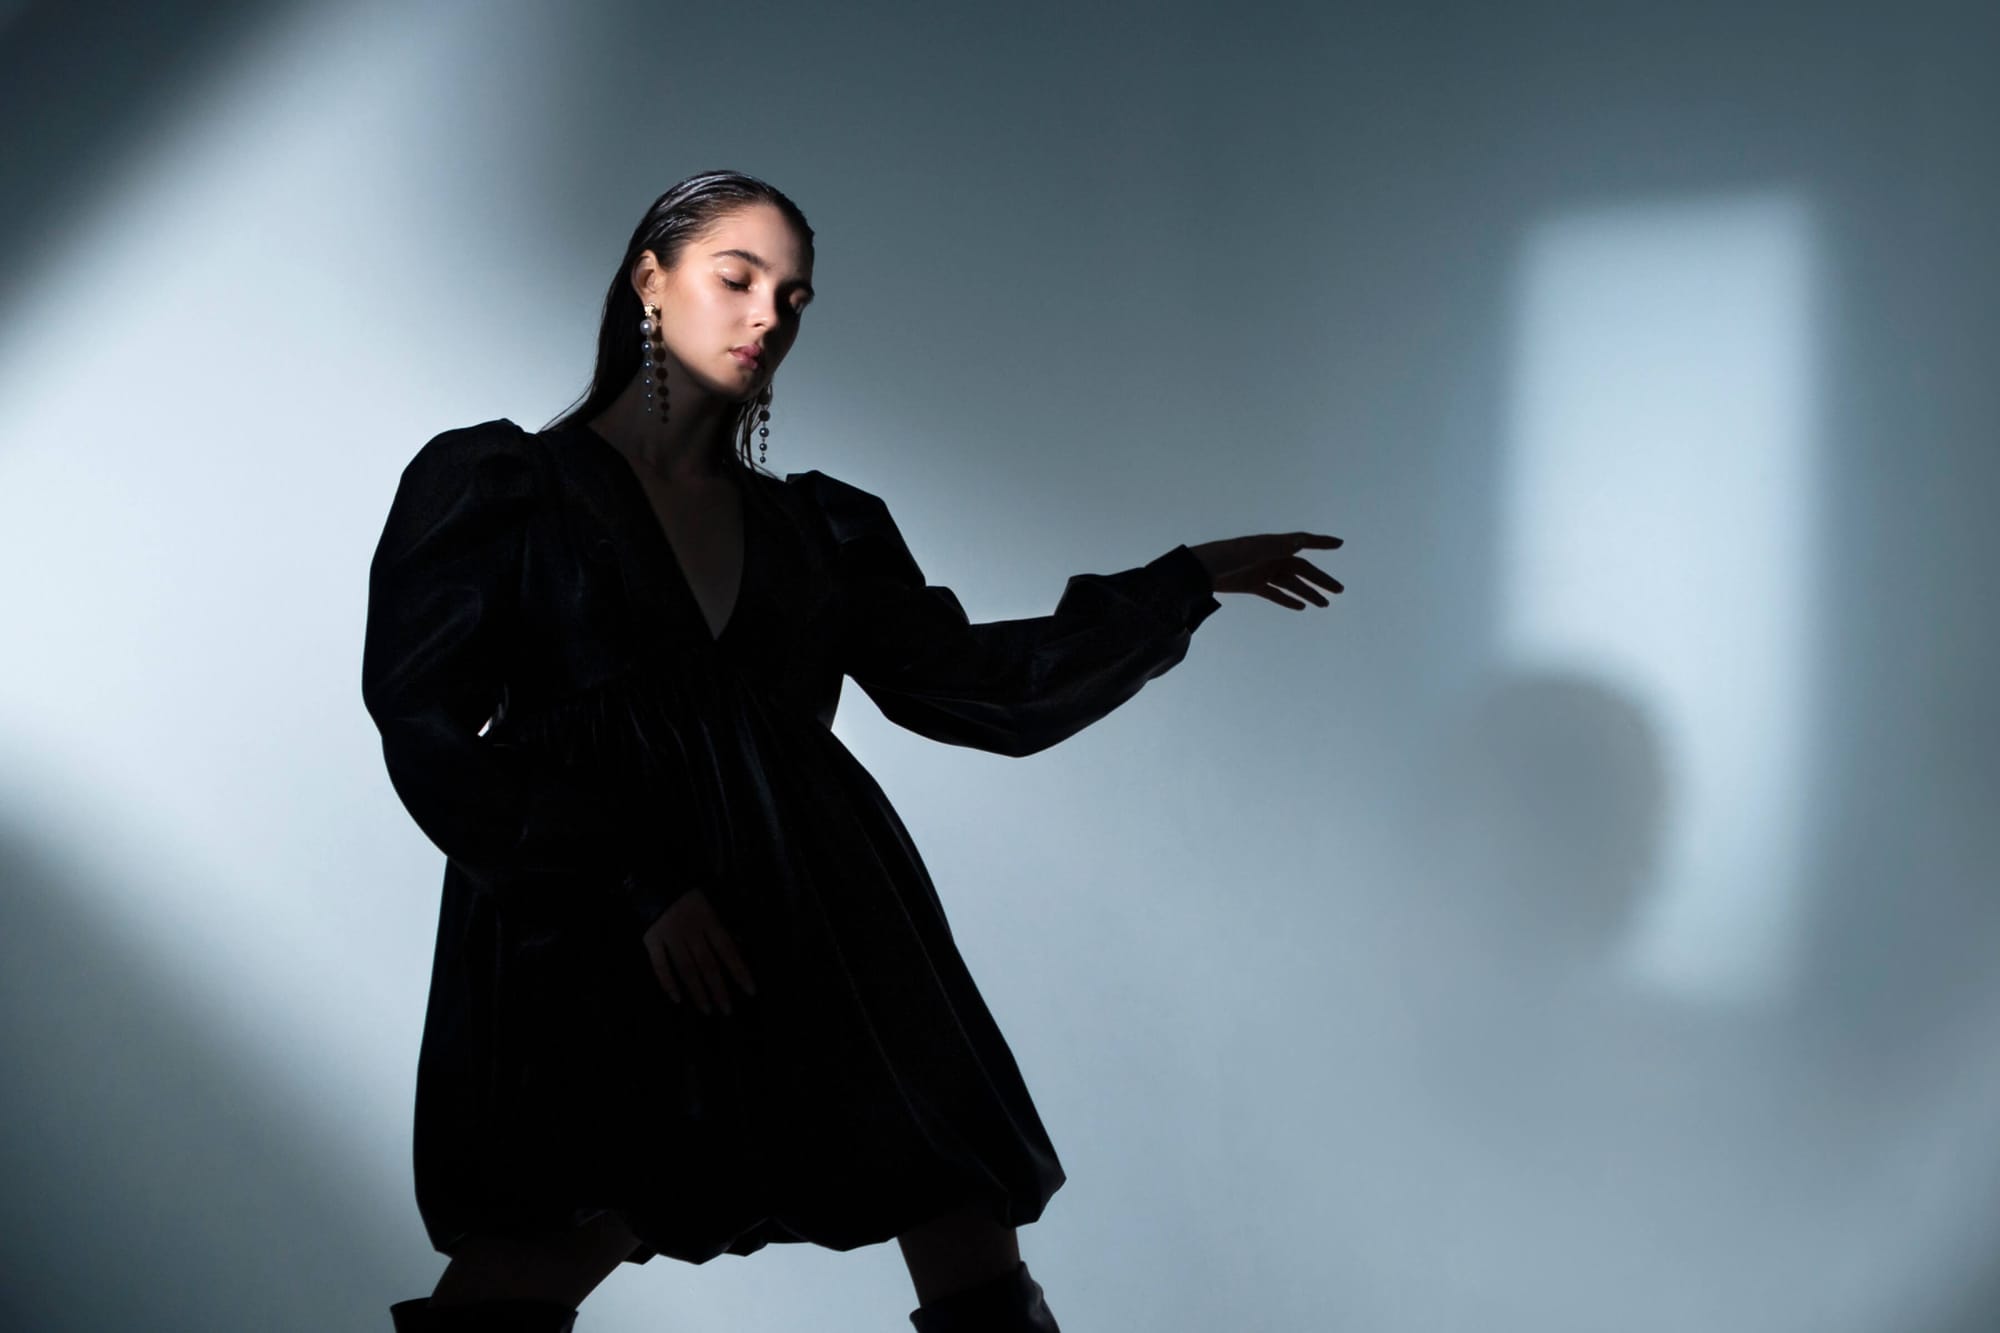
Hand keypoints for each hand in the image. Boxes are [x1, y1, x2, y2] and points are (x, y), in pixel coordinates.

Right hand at [642, 888, 756, 1015]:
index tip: (751, 991)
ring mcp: (671, 937)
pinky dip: (667, 983)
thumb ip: (725, 929)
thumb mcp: (712, 908)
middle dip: (719, 989)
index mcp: (710, 922)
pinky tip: (677, 999)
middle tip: (727, 1010)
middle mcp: (692, 932)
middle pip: (708, 964)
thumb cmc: (690, 900)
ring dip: (697, 991)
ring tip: (707, 1009)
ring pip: (686, 968)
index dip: (740, 970)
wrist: (656, 883)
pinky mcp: (652, 941)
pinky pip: (659, 965)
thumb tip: (743, 947)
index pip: (728, 950)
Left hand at [1188, 532, 1342, 606]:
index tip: (1339, 544)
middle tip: (1339, 590)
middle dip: (1321, 579)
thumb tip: (1300, 542)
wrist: (1201, 571)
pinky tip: (1301, 607)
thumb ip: (1276, 547)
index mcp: (1274, 546)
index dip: (1321, 542)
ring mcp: (1263, 572)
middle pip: (1303, 570)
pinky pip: (1275, 593)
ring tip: (1324, 604)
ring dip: (1308, 593)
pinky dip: (1288, 600)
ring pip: (1292, 584)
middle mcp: (1272, 558)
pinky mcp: (1253, 585)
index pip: (1303, 542)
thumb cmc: (1227, 556)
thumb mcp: (1253, 551)